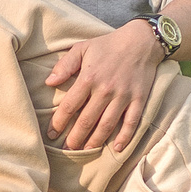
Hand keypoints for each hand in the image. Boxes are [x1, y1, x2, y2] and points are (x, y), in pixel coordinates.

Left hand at [44, 20, 164, 151]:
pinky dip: (125, 137)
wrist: (141, 41)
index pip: (70, 106)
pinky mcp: (139, 99)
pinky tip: (117, 149)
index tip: (52, 134)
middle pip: (87, 120)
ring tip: (85, 150)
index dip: (59, 122)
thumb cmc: (108, 45)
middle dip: (75, 137)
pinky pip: (131, 122)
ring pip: (107, 125)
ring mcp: (123, 96)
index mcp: (89, 78)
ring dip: (95, 140)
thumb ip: (65, 65)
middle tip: (68, 149)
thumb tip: (49, 82)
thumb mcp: (82, 48)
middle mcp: (105, 90)